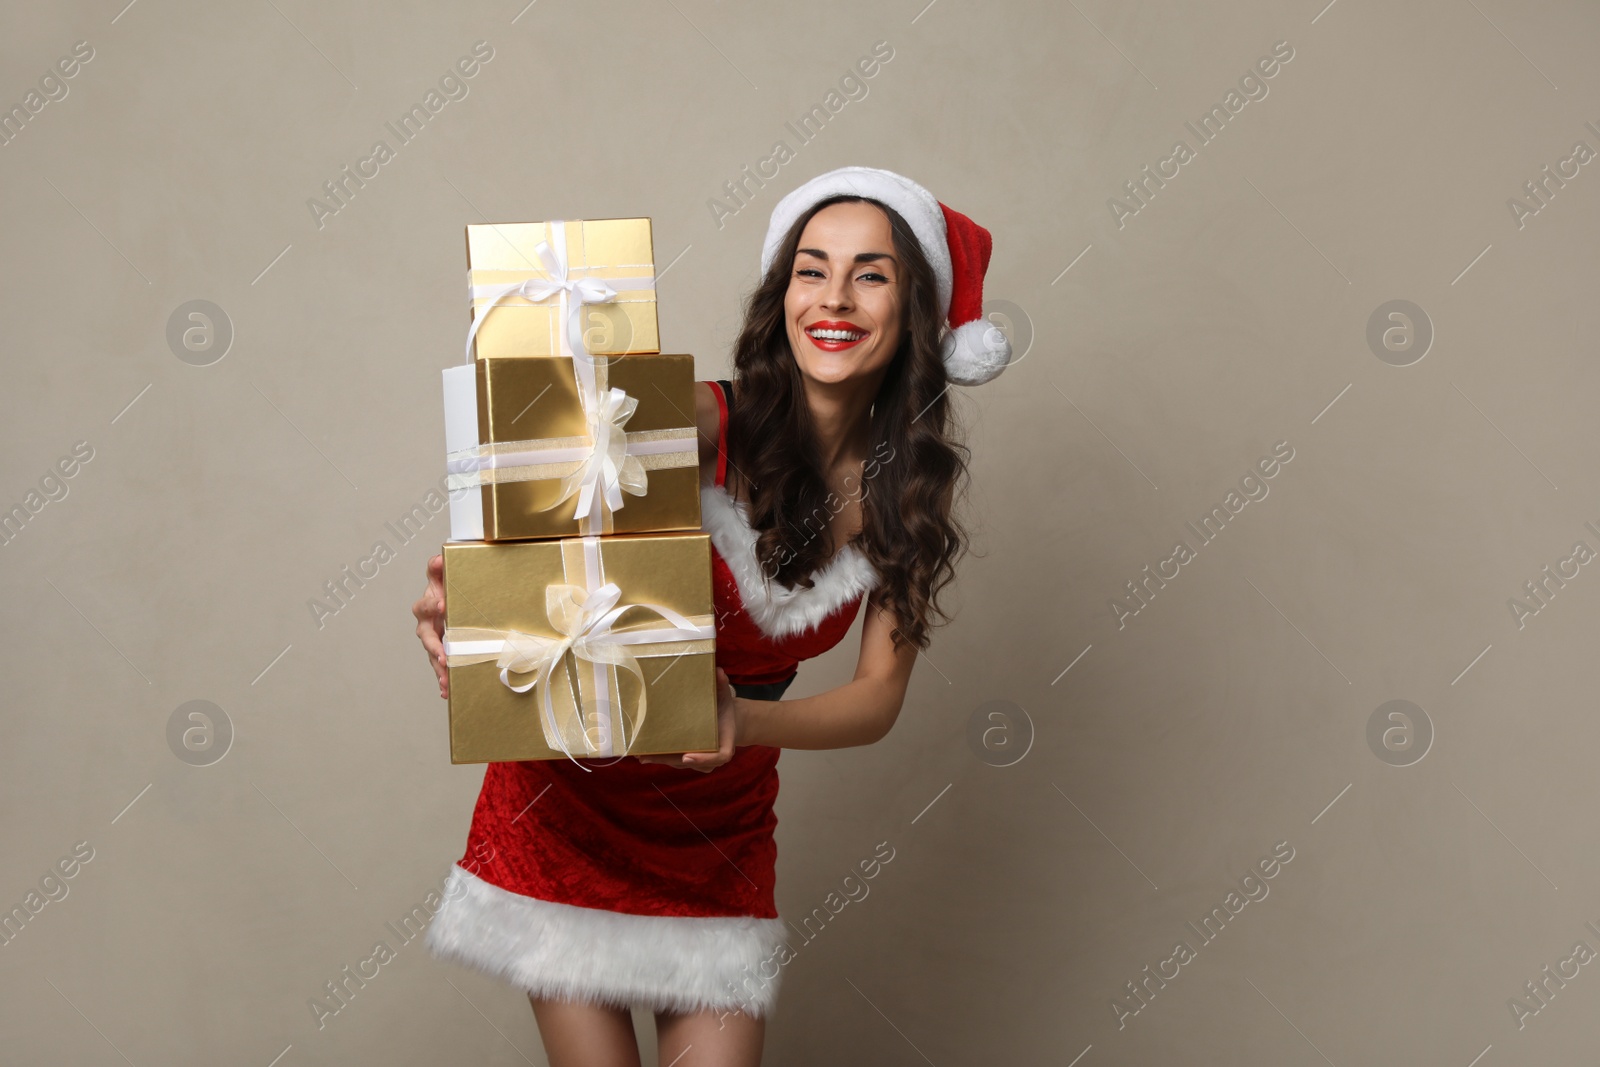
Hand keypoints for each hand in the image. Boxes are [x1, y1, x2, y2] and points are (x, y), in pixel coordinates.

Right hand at [412, 553, 447, 699]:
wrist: (450, 597)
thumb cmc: (445, 587)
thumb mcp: (442, 575)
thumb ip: (438, 567)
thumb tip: (438, 559)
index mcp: (426, 605)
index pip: (427, 605)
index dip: (433, 605)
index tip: (444, 604)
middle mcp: (426, 624)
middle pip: (427, 637)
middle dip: (435, 647)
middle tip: (444, 655)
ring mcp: (432, 640)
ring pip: (433, 655)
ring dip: (439, 669)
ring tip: (445, 681)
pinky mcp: (439, 651)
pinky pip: (439, 666)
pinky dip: (442, 679)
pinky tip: (446, 692)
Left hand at [635, 668, 736, 771]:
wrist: (727, 722)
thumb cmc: (724, 709)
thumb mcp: (724, 696)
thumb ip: (722, 685)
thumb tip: (718, 671)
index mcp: (726, 741)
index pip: (720, 756)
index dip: (704, 759)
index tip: (687, 755)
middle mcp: (713, 755)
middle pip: (691, 762)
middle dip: (669, 759)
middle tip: (649, 756)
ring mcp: (701, 760)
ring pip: (680, 763)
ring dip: (661, 760)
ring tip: (642, 755)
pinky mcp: (690, 759)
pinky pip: (676, 760)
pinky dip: (661, 758)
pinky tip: (645, 754)